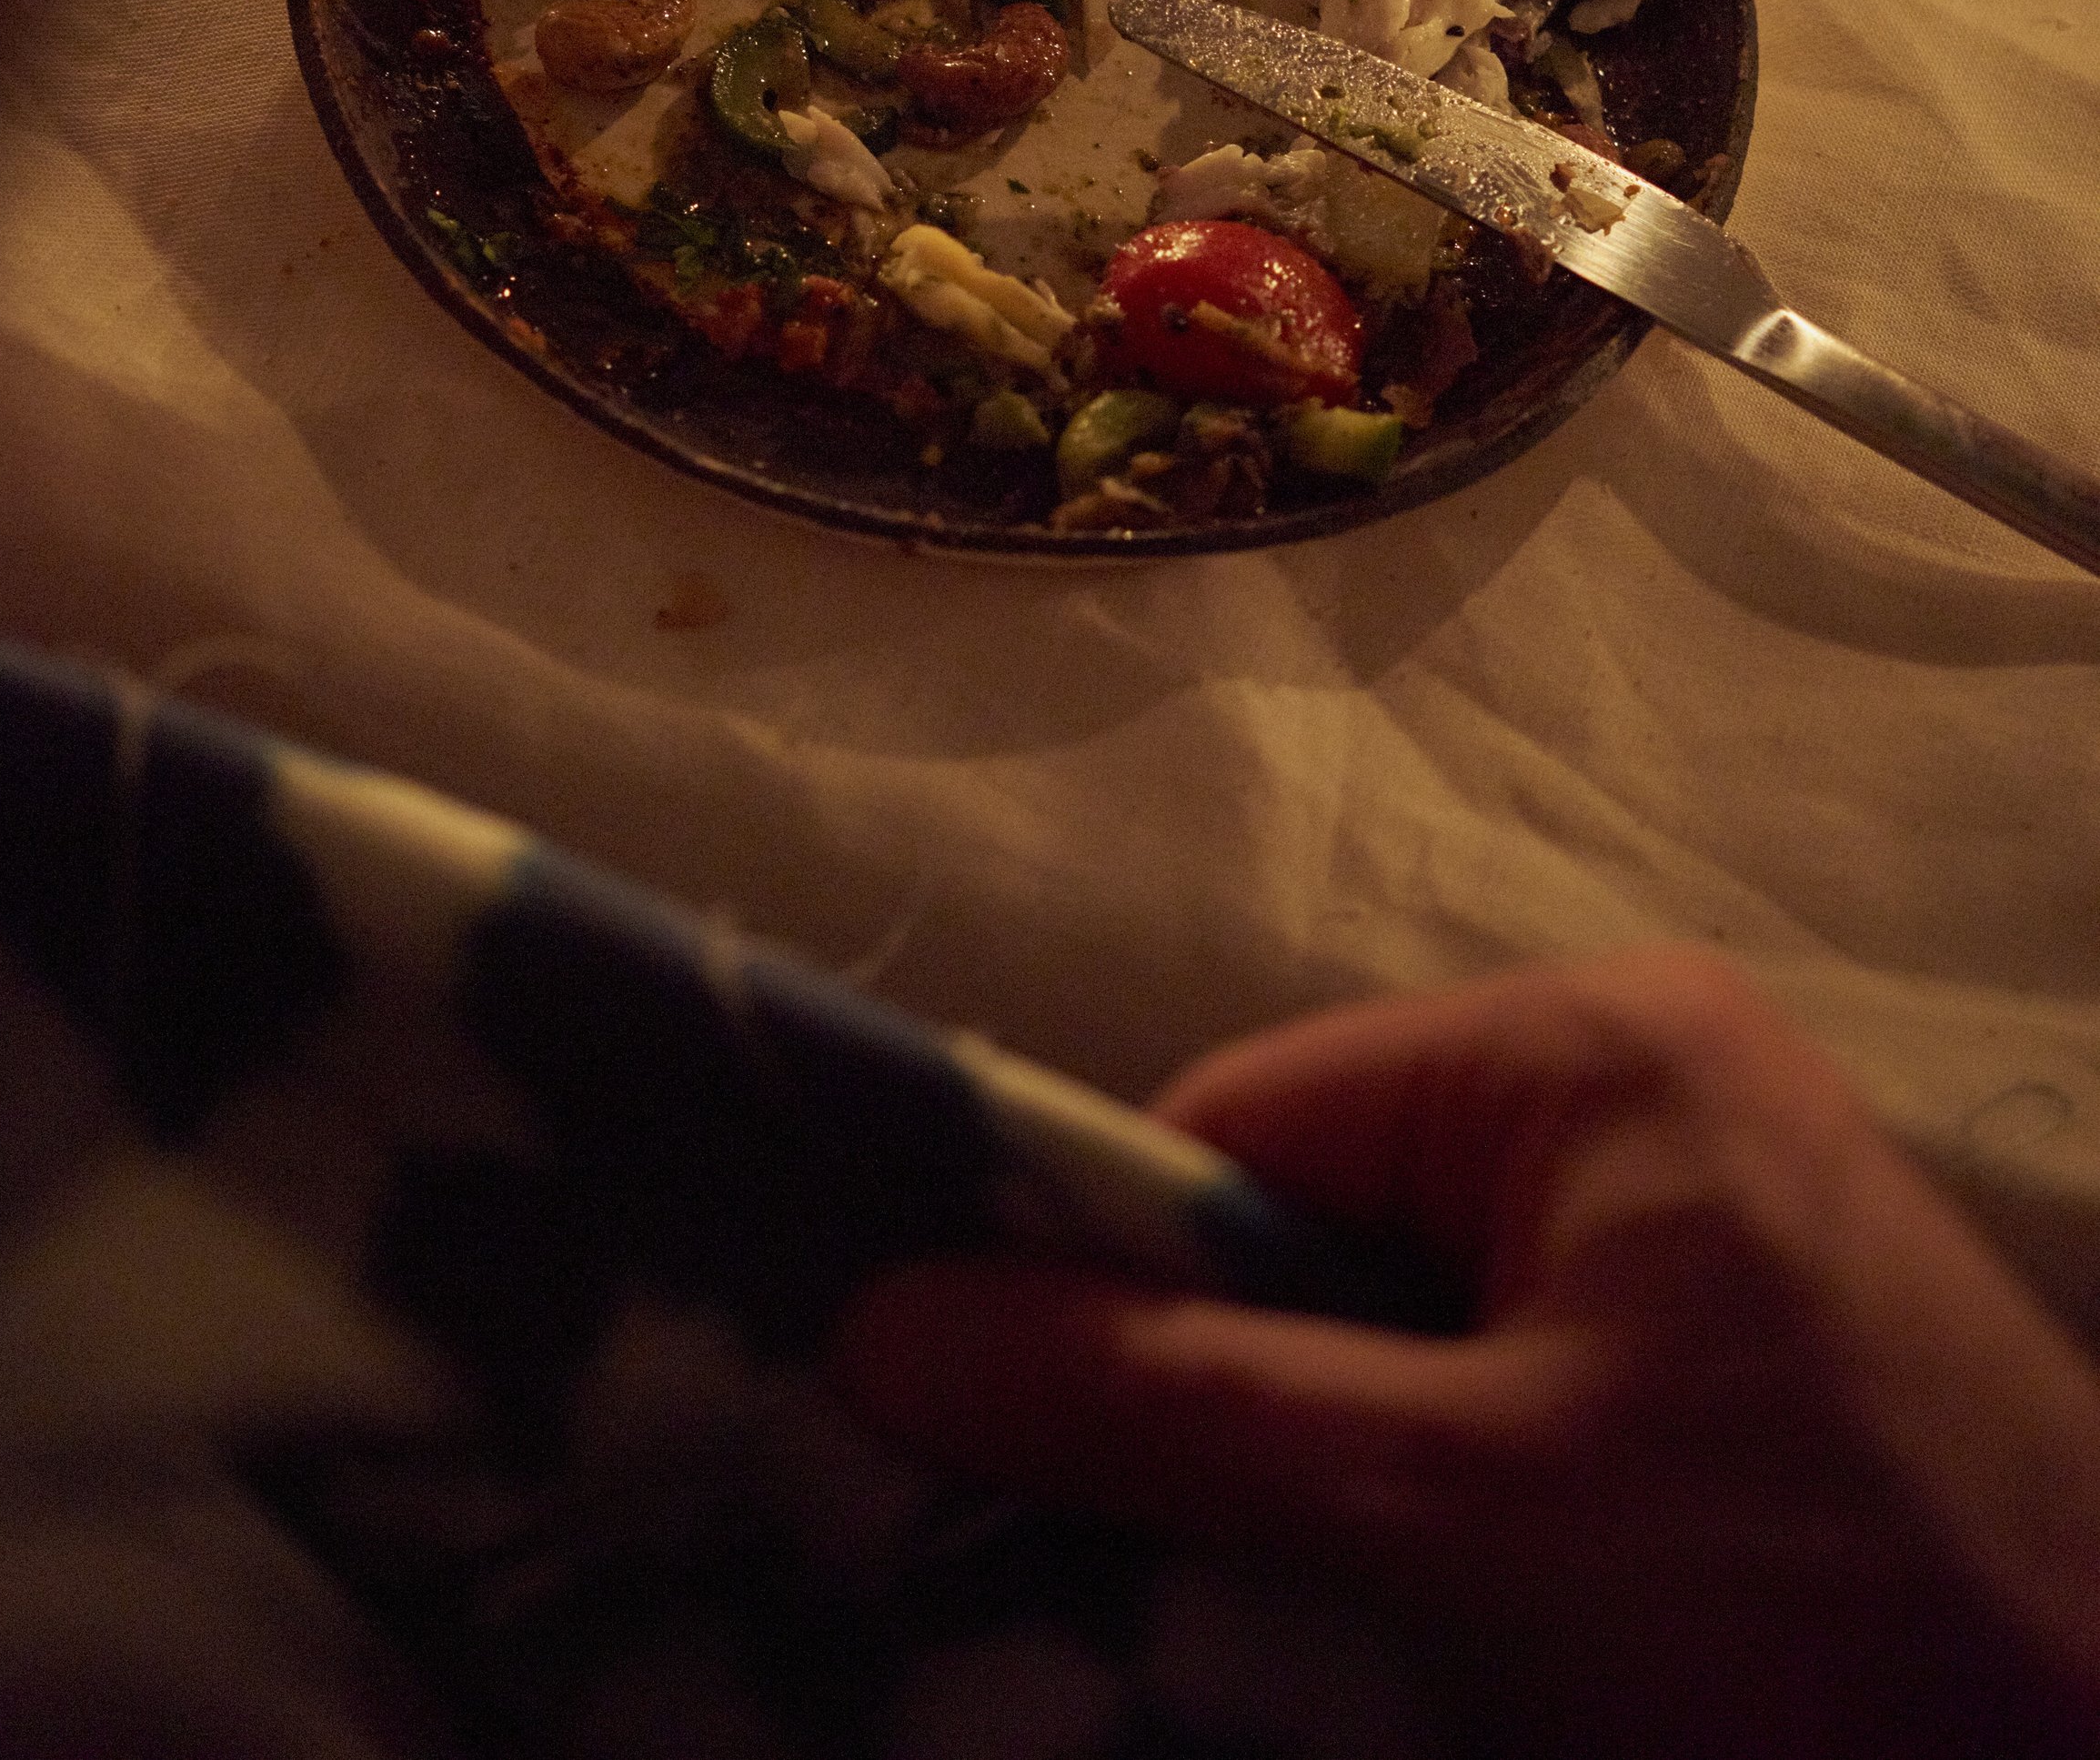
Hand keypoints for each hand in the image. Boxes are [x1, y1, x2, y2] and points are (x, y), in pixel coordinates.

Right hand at [836, 950, 2099, 1756]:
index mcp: (1583, 1042)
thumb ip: (1161, 1403)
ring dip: (1344, 1473)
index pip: (1242, 1120)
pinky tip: (1453, 1627)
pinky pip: (1523, 1384)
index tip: (1043, 1471)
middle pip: (1326, 1217)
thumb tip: (872, 1326)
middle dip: (1245, 1398)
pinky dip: (1458, 1503)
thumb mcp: (1449, 1513)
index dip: (1122, 1292)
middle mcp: (1652, 1077)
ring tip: (1331, 1621)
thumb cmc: (1797, 1617)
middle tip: (1198, 1581)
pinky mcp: (1760, 1346)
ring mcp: (1720, 1211)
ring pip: (1415, 1320)